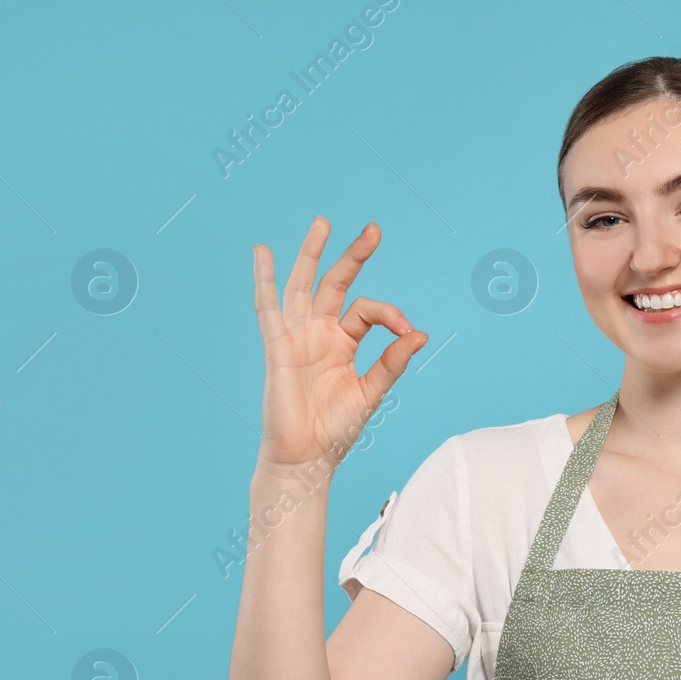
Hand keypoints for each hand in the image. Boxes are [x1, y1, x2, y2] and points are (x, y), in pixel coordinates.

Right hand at [251, 216, 427, 473]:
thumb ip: (392, 362)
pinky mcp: (277, 346)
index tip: (408, 331)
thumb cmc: (336, 430)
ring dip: (312, 253)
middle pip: (336, 284)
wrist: (306, 457)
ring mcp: (297, 336)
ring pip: (304, 285)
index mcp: (343, 342)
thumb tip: (419, 334)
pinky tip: (261, 251)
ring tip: (323, 222)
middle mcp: (319, 333)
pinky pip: (267, 307)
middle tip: (374, 229)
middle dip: (354, 256)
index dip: (390, 315)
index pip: (367, 311)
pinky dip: (263, 279)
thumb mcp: (371, 392)